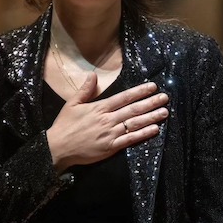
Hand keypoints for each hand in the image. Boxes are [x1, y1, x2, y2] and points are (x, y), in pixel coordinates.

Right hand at [46, 73, 168, 170]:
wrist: (58, 148)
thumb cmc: (65, 125)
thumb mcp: (72, 104)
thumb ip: (85, 90)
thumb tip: (93, 75)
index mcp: (100, 108)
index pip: (124, 97)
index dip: (139, 91)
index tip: (152, 87)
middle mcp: (108, 119)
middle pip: (133, 109)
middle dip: (151, 103)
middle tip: (165, 98)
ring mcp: (111, 133)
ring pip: (135, 123)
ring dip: (151, 117)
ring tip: (165, 112)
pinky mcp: (111, 147)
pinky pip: (130, 139)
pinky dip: (143, 134)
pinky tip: (155, 129)